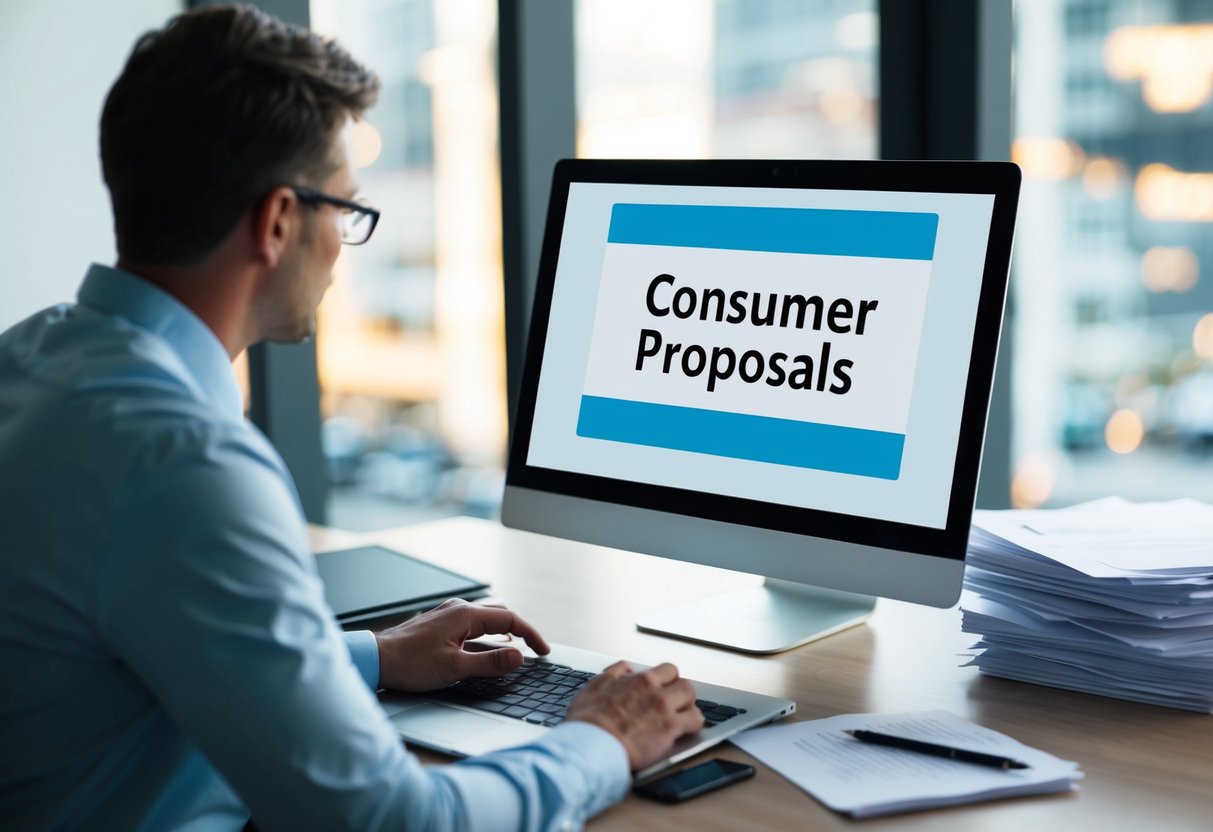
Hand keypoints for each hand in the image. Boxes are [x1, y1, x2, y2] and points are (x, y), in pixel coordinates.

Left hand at [374, 598, 549, 691]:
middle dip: (520, 631)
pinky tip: (486, 650)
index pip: (510, 619)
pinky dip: (487, 636)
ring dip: (503, 633)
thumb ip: (490, 663)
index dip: (531, 635)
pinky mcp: (440, 624)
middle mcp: (458, 609)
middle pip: (500, 615)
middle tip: (534, 650)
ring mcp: (448, 615)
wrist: (376, 659)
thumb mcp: (455, 667)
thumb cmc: (410, 663)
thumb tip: (519, 658)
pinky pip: (472, 625)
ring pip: (486, 620)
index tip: (544, 651)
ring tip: (516, 651)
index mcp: (465, 614)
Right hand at [565, 661, 702, 771]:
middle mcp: (655, 690)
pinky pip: (695, 720)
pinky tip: (687, 731)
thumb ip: (614, 674)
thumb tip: (626, 668)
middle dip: (682, 693)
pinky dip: (694, 724)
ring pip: (691, 697)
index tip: (665, 689)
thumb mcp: (595, 686)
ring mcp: (664, 708)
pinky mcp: (670, 728)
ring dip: (689, 706)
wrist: (591, 744)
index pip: (667, 670)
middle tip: (676, 705)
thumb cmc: (588, 721)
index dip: (669, 681)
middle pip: (684, 682)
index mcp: (639, 680)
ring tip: (683, 717)